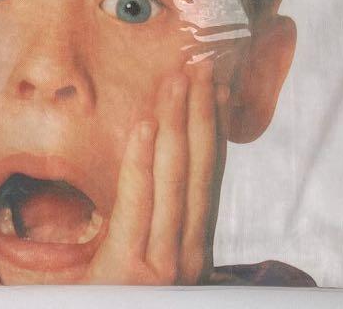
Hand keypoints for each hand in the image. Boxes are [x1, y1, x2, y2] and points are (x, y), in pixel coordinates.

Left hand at [85, 59, 227, 284]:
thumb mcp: (138, 268)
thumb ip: (148, 228)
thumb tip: (153, 174)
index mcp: (185, 254)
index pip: (202, 177)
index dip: (209, 127)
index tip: (212, 85)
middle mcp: (185, 261)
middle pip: (197, 171)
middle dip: (201, 114)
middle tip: (202, 63)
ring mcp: (162, 271)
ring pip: (175, 180)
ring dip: (178, 124)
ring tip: (180, 78)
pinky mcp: (131, 278)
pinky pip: (138, 207)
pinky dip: (143, 163)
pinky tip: (146, 124)